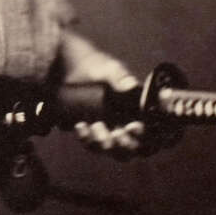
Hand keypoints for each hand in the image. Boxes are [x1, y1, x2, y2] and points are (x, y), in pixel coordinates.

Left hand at [59, 29, 147, 158]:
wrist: (68, 66)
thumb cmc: (94, 65)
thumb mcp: (109, 68)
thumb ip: (120, 76)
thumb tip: (131, 85)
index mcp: (134, 110)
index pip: (147, 132)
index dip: (143, 135)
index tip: (133, 126)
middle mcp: (123, 123)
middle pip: (130, 148)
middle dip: (125, 145)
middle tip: (116, 133)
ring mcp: (106, 129)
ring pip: (110, 149)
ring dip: (105, 143)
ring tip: (96, 126)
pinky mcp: (89, 131)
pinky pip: (90, 143)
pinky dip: (86, 137)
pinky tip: (80, 125)